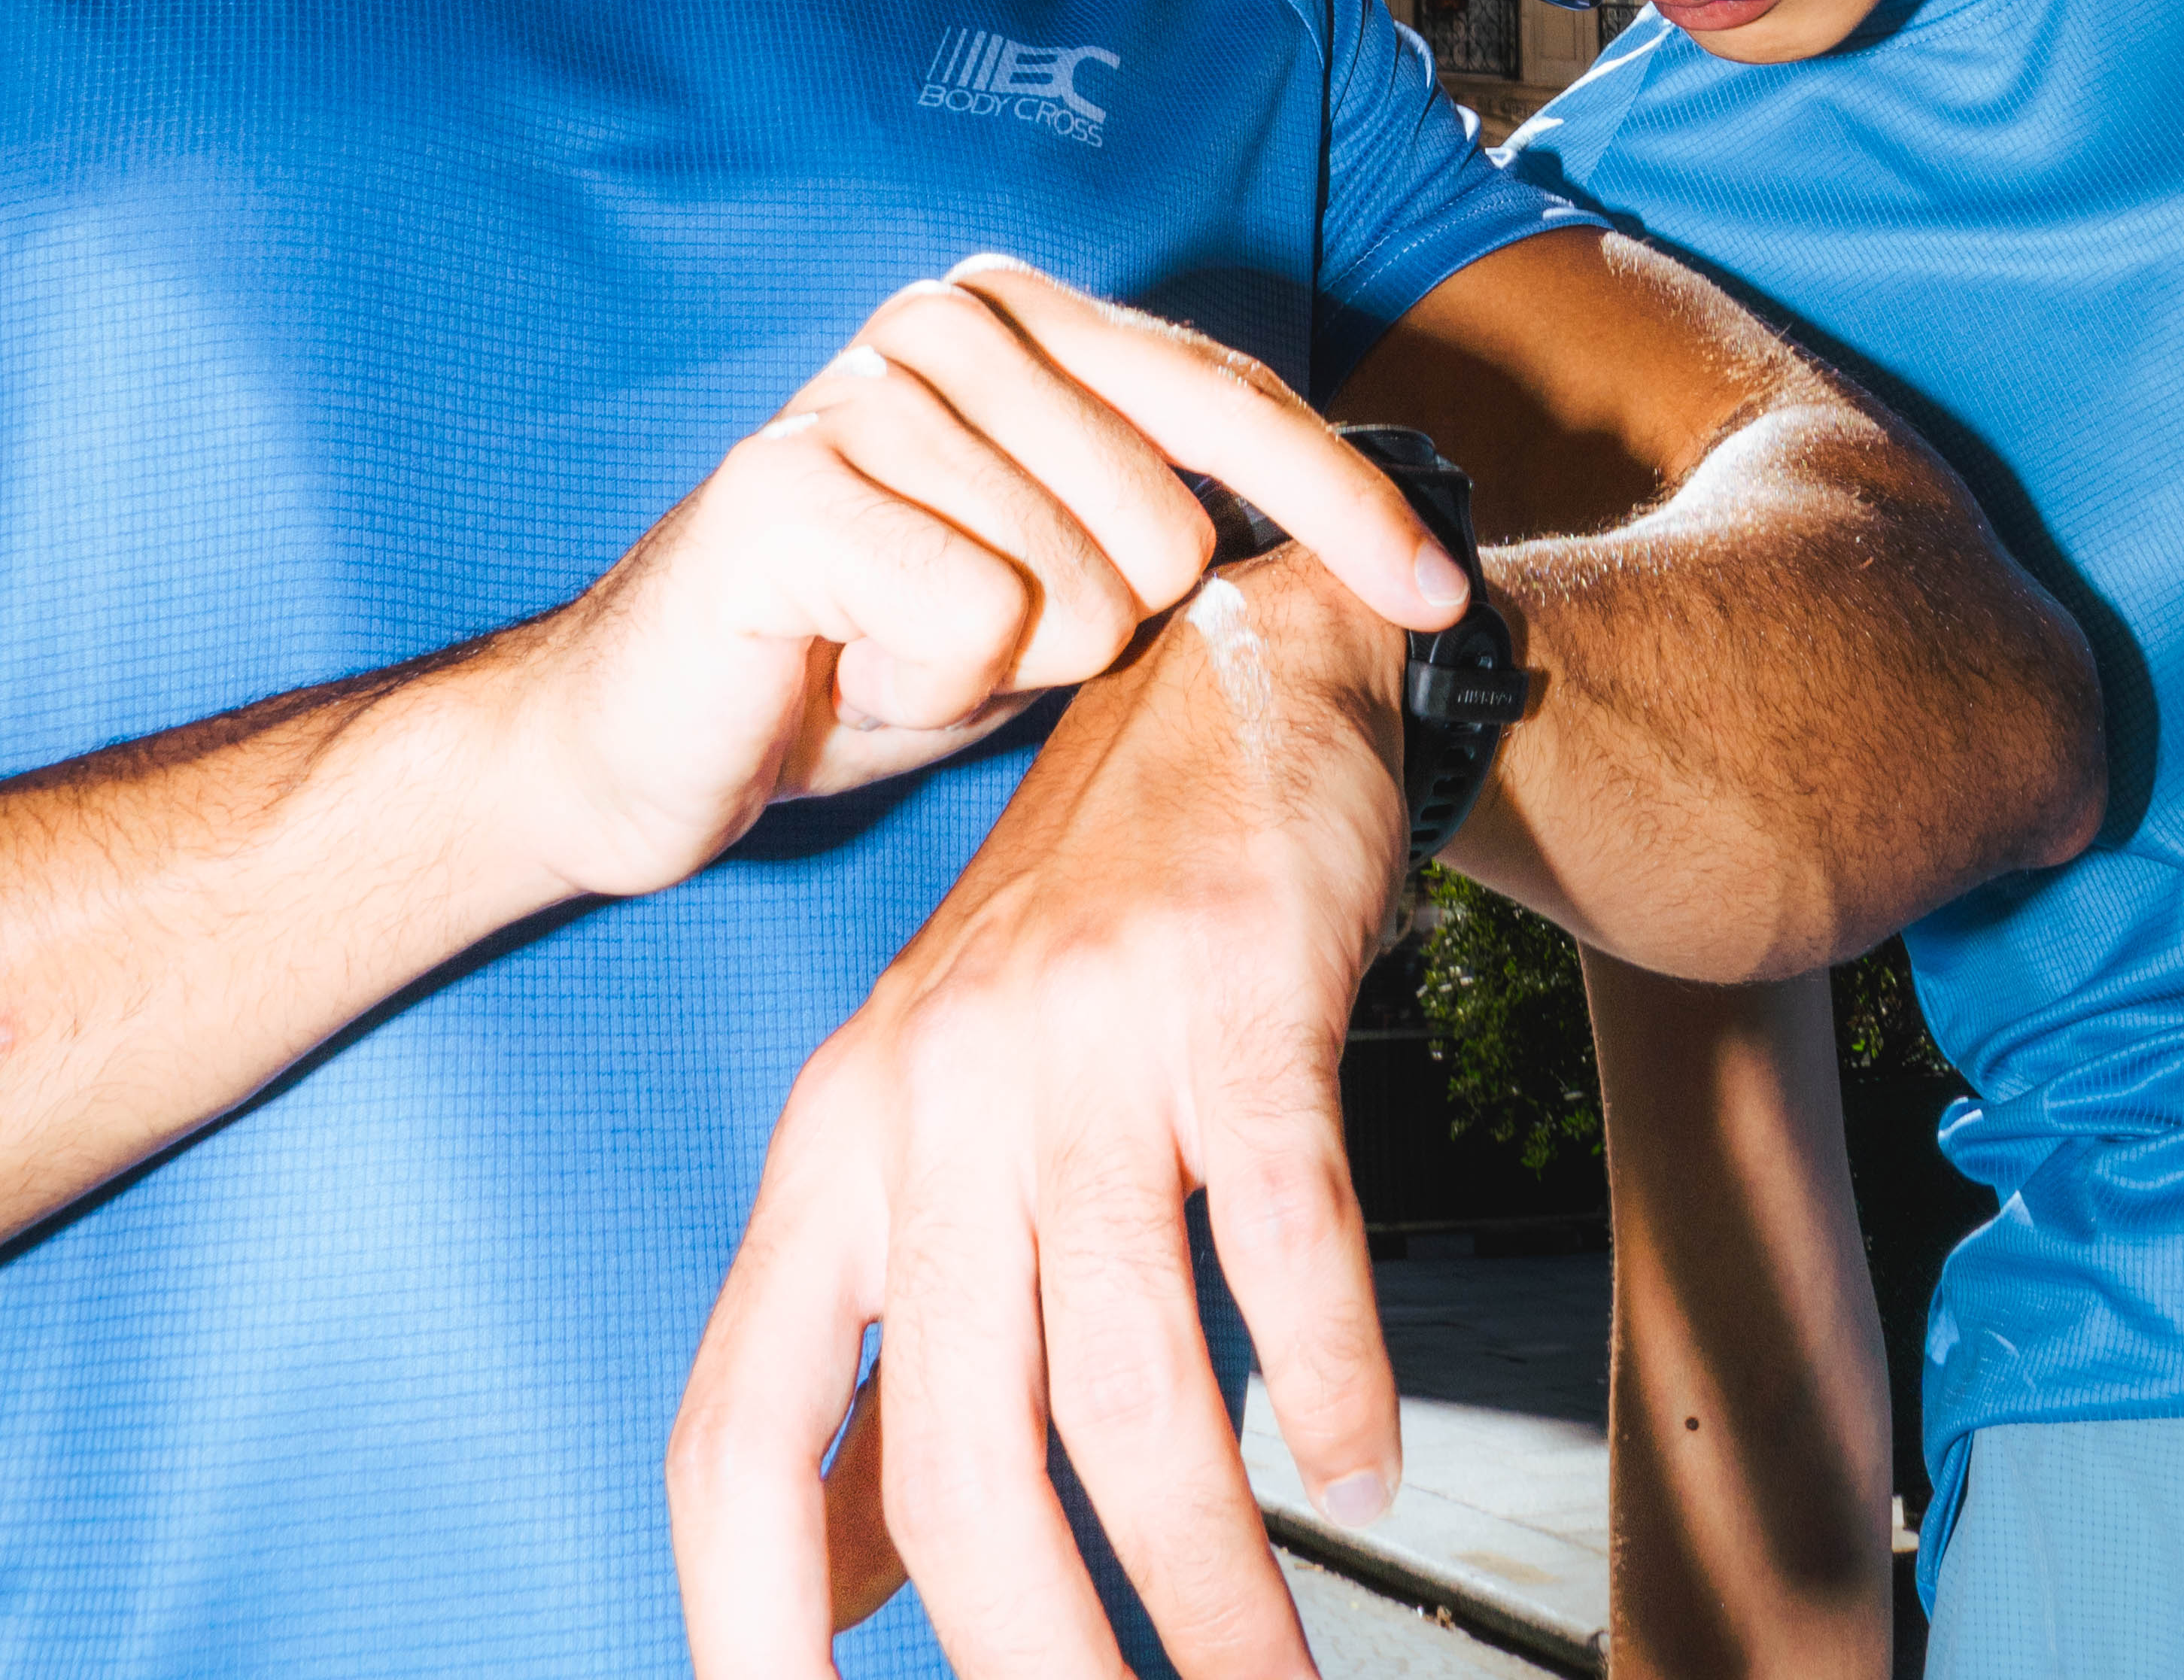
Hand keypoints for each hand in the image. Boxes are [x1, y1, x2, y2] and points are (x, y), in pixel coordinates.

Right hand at [513, 262, 1470, 903]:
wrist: (645, 733)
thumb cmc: (871, 649)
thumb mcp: (1054, 579)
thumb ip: (1173, 530)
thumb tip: (1384, 552)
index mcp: (1025, 316)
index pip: (1232, 402)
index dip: (1349, 505)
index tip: (1440, 597)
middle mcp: (949, 317)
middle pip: (1167, 530)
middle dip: (1091, 635)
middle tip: (969, 634)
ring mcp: (862, 385)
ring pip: (1076, 589)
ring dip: (996, 669)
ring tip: (897, 644)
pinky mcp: (788, 482)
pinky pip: (970, 623)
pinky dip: (923, 689)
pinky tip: (848, 665)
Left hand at [670, 545, 1413, 1679]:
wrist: (1227, 676)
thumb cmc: (1085, 941)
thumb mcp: (934, 1122)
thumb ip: (882, 1348)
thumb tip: (842, 1603)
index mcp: (834, 1149)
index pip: (739, 1440)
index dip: (744, 1629)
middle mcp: (933, 1101)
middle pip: (958, 1456)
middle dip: (1041, 1662)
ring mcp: (1087, 1046)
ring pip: (1133, 1386)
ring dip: (1215, 1583)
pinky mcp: (1240, 996)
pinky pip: (1288, 1234)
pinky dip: (1339, 1379)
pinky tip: (1369, 1467)